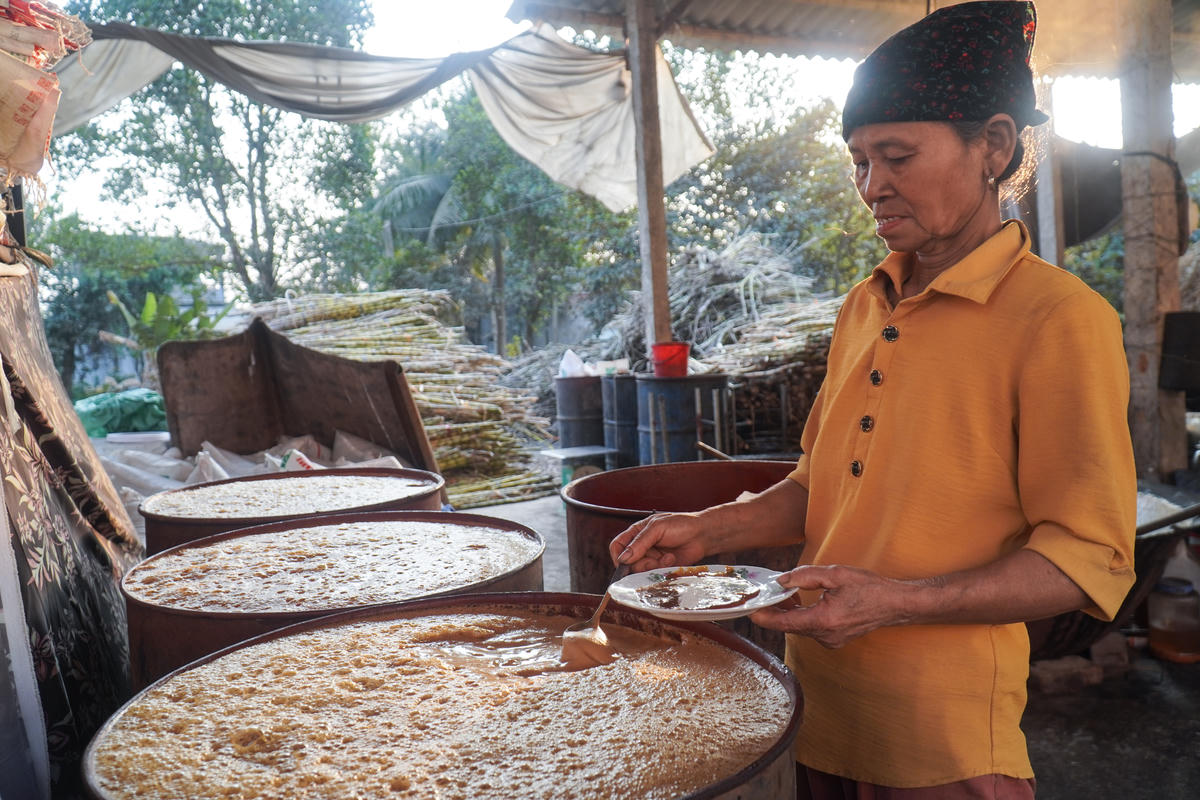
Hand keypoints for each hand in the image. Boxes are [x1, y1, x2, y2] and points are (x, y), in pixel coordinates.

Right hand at [608, 512, 709, 572]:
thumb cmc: (681, 525)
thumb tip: (623, 558)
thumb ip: (639, 543)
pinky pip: (654, 574)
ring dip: (653, 566)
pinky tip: (671, 559)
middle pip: (628, 562)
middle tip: (652, 560)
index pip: (617, 546)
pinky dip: (662, 568)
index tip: (624, 563)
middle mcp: (642, 546)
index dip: (618, 556)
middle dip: (640, 563)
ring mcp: (651, 557)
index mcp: (636, 533)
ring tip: (666, 557)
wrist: (702, 534)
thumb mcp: (657, 528)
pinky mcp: (661, 567)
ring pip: (641, 570)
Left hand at [749, 564, 916, 648]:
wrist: (896, 604)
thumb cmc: (870, 588)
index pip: (785, 623)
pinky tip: (800, 602)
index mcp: (824, 621)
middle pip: (790, 626)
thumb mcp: (836, 574)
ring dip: (789, 613)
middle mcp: (826, 636)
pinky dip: (802, 617)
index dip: (764, 617)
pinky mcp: (835, 640)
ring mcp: (831, 641)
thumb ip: (805, 576)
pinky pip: (811, 629)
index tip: (749, 610)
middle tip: (762, 596)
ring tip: (783, 594)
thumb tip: (782, 580)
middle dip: (775, 611)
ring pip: (800, 628)